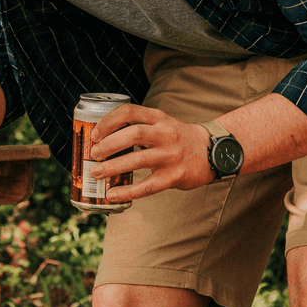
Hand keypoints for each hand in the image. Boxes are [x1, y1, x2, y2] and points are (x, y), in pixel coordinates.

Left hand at [91, 104, 214, 200]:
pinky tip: (112, 194)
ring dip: (113, 167)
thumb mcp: (162, 122)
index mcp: (158, 117)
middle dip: (109, 144)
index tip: (94, 133)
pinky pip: (147, 186)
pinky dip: (127, 191)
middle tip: (94, 153)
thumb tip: (103, 139)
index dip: (108, 121)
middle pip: (133, 134)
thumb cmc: (178, 137)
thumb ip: (139, 126)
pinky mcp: (174, 176)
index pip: (129, 112)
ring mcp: (170, 155)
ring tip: (96, 173)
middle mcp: (165, 133)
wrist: (212, 151)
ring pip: (138, 160)